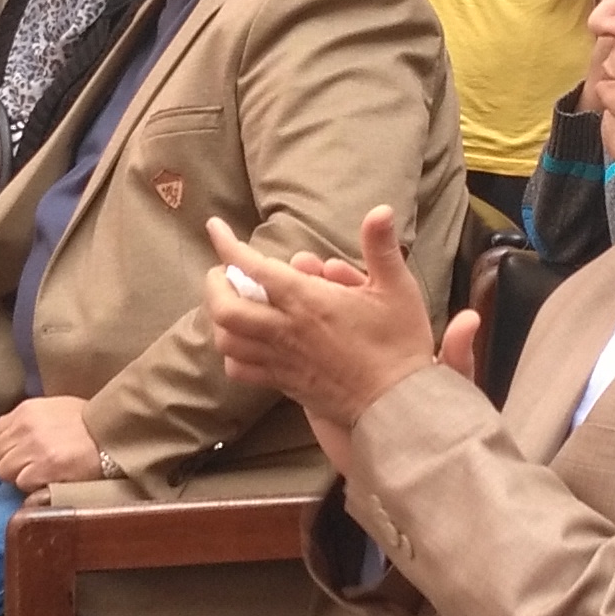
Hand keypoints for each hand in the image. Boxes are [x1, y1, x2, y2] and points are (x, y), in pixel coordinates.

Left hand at [0, 394, 105, 489]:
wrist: (113, 435)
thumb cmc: (87, 423)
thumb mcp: (53, 409)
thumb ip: (27, 420)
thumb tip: (8, 439)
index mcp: (25, 410)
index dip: (1, 451)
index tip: (14, 457)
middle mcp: (25, 427)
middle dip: (8, 466)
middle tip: (28, 469)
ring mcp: (33, 448)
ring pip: (5, 472)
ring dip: (19, 477)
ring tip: (40, 475)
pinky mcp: (44, 468)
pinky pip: (22, 484)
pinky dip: (33, 486)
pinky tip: (49, 480)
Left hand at [204, 207, 441, 433]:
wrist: (397, 405)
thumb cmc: (399, 344)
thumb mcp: (397, 289)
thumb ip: (381, 248)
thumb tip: (380, 210)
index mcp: (308, 302)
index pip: (254, 269)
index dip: (227, 246)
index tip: (215, 228)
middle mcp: (286, 331)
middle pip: (225, 309)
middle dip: (214, 285)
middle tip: (223, 271)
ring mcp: (281, 360)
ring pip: (227, 340)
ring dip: (220, 317)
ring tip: (230, 303)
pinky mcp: (284, 384)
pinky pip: (242, 370)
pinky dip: (233, 353)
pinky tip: (243, 342)